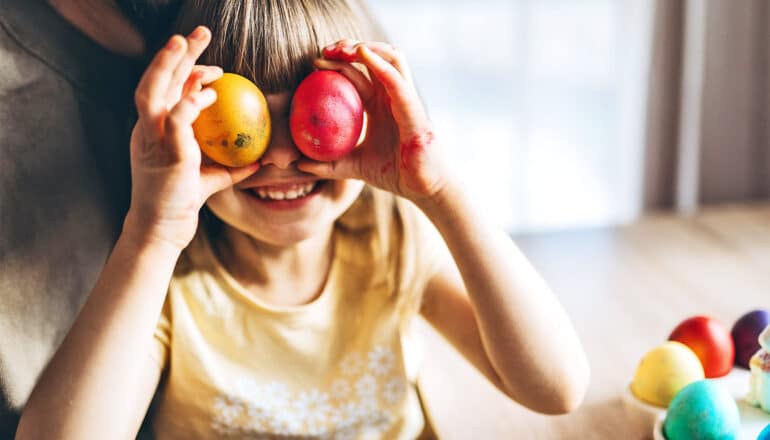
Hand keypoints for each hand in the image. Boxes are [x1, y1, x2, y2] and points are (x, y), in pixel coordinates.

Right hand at [125, 26, 258, 249]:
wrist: (162, 230)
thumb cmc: (183, 203)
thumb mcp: (212, 179)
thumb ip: (233, 167)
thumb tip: (262, 160)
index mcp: (154, 131)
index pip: (165, 90)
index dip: (184, 70)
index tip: (213, 66)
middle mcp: (147, 129)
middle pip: (155, 80)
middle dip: (174, 52)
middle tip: (198, 32)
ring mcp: (151, 139)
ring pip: (153, 90)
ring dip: (170, 64)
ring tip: (187, 41)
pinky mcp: (164, 152)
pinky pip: (176, 118)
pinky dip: (192, 101)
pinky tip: (211, 93)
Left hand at [297, 40, 448, 204]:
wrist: (423, 190)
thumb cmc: (396, 174)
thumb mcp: (355, 168)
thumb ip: (329, 165)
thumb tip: (299, 164)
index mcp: (380, 105)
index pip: (359, 74)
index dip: (338, 62)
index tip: (315, 62)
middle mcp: (393, 97)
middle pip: (374, 58)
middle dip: (349, 47)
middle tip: (325, 49)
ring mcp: (406, 100)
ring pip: (391, 58)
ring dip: (367, 47)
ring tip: (343, 48)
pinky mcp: (415, 110)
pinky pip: (398, 81)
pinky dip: (380, 65)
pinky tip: (363, 54)